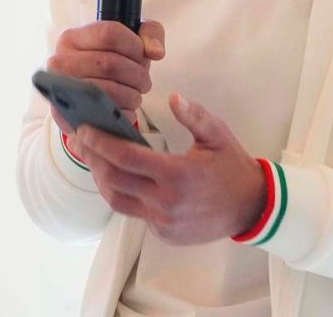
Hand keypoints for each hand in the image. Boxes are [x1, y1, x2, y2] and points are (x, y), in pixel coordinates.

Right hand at [47, 20, 165, 146]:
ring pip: (105, 90)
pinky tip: (126, 109)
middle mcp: (59, 61)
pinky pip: (100, 114)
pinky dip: (121, 113)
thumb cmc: (112, 62)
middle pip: (109, 63)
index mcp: (73, 37)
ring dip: (131, 95)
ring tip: (137, 95)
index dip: (134, 45)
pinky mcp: (64, 115)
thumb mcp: (131, 39)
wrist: (86, 96)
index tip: (143, 56)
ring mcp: (59, 89)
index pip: (109, 33)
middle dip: (136, 74)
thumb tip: (155, 52)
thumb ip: (150, 34)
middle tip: (145, 82)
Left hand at [74, 94, 267, 244]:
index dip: (101, 143)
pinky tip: (122, 177)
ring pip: (117, 202)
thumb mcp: (218, 134)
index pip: (127, 158)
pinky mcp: (162, 234)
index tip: (85, 130)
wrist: (250, 206)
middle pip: (114, 181)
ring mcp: (161, 222)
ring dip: (101, 179)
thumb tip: (173, 97)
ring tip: (95, 159)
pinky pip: (135, 213)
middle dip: (93, 159)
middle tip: (81, 141)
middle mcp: (164, 201)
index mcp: (177, 174)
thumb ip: (195, 115)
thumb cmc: (232, 165)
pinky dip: (124, 194)